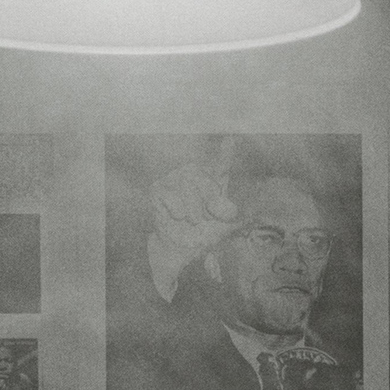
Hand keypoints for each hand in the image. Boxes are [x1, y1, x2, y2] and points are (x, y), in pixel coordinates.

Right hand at [146, 153, 240, 302]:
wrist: (181, 250)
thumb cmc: (203, 234)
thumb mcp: (223, 225)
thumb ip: (230, 214)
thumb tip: (231, 209)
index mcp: (213, 181)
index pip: (221, 165)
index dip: (225, 153)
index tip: (231, 140)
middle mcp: (194, 175)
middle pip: (207, 181)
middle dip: (210, 203)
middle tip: (206, 217)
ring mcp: (174, 179)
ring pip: (189, 187)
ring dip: (194, 211)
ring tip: (192, 220)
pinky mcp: (158, 188)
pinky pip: (172, 197)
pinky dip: (178, 212)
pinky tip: (177, 217)